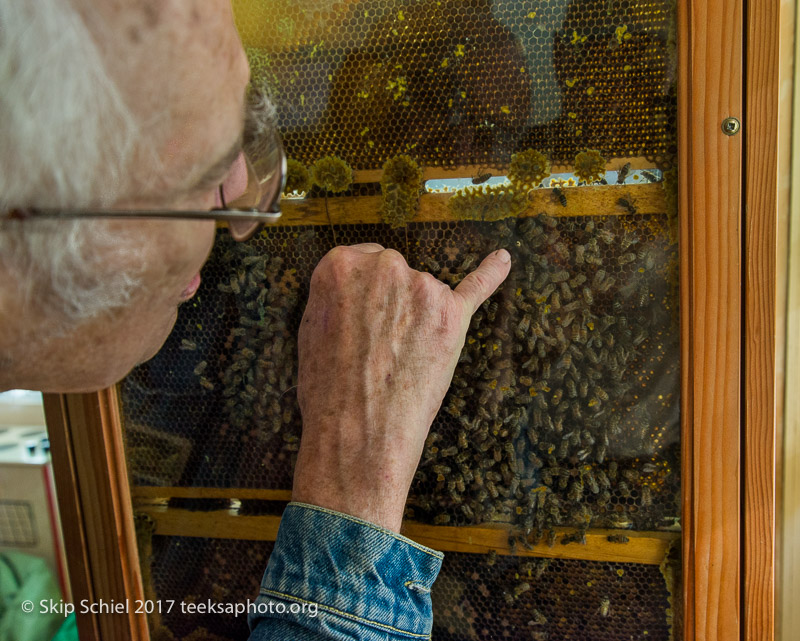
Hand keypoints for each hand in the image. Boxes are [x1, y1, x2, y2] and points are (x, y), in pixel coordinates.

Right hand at [292, 244, 510, 531]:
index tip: (365, 314)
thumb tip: (355, 291)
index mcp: (341, 265)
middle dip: (391, 302)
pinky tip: (502, 261)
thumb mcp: (310, 328)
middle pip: (395, 272)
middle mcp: (384, 266)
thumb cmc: (327, 387)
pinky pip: (476, 287)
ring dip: (417, 319)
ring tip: (399, 361)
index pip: (364, 259)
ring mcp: (422, 287)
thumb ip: (337, 296)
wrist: (357, 431)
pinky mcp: (452, 314)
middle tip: (377, 346)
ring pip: (423, 292)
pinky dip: (490, 274)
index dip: (366, 294)